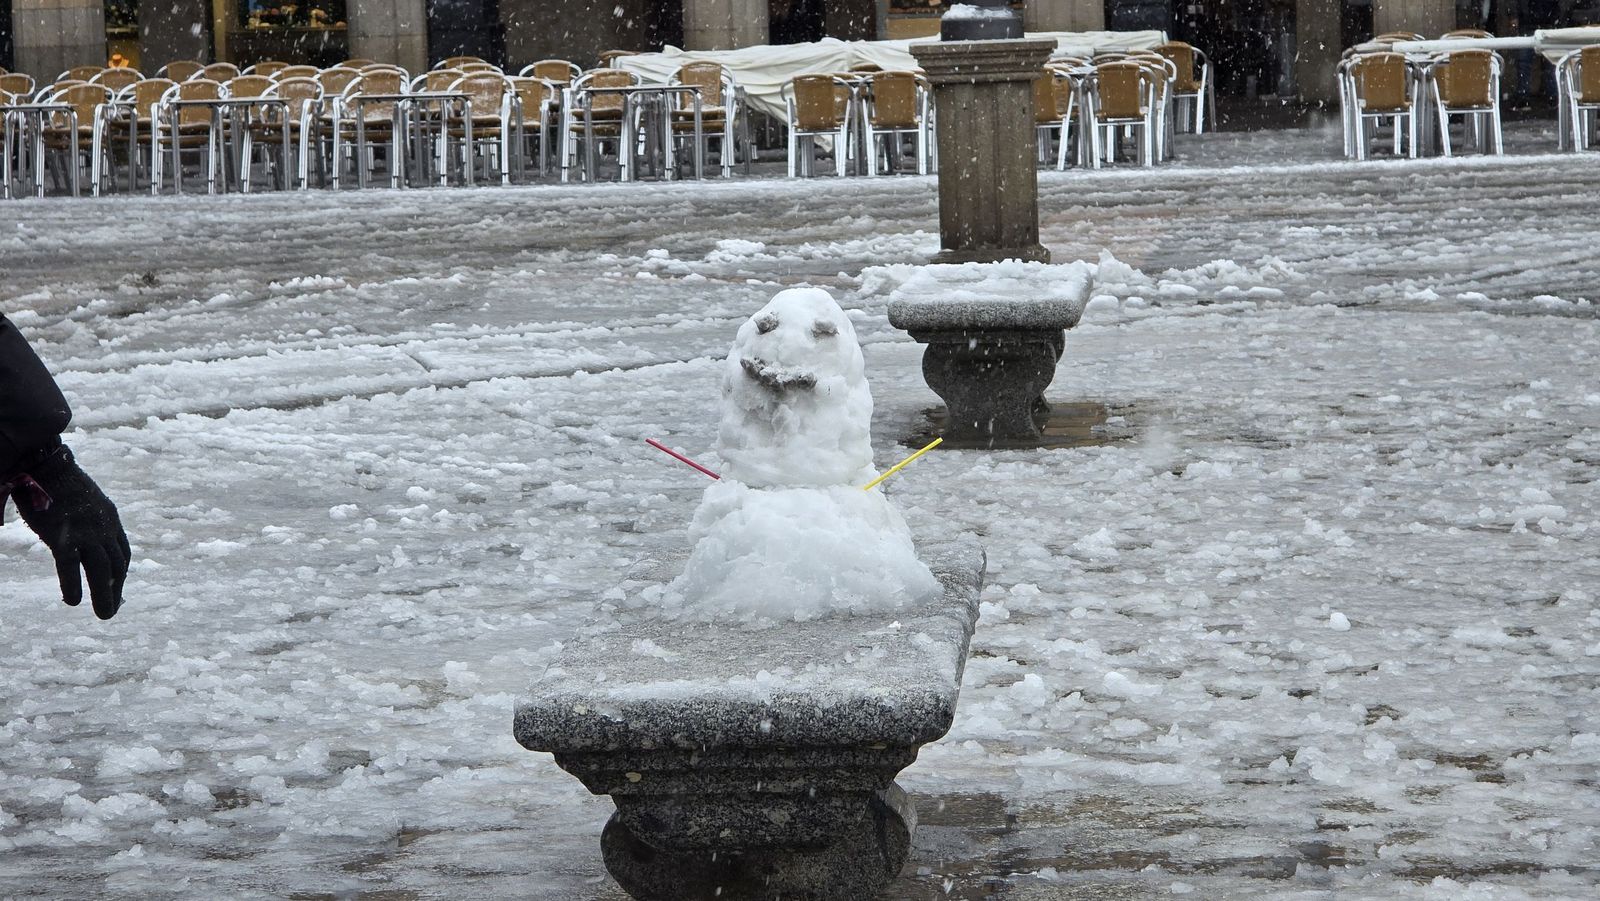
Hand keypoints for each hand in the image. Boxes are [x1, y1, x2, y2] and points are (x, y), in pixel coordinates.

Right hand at [13, 446, 129, 618]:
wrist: (45, 462)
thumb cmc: (56, 480)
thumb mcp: (80, 500)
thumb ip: (85, 519)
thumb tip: (73, 538)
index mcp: (109, 517)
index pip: (123, 552)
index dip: (121, 572)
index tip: (117, 587)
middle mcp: (104, 526)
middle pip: (117, 565)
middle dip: (116, 590)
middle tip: (111, 611)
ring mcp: (85, 531)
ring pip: (101, 571)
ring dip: (103, 596)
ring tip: (105, 615)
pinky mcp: (63, 535)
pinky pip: (71, 567)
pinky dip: (73, 585)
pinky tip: (73, 601)